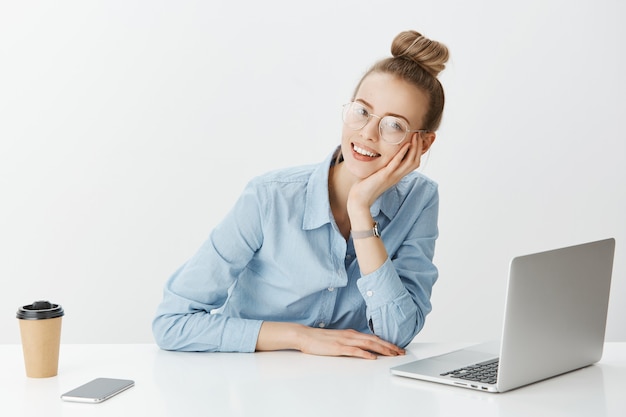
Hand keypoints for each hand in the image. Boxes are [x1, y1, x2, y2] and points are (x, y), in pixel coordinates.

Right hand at [256, 322, 404, 359]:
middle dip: (389, 346)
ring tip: (392, 354)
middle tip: (401, 352)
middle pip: (374, 340)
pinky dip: (365, 353)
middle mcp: (351, 335)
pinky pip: (354, 350)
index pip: (373, 337)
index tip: (397, 348)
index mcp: (351, 333)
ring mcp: (345, 341)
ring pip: (368, 344)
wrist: (305, 336)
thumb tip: (362, 348)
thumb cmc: (320, 339)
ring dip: (382, 349)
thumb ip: (350, 342)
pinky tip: (372, 357)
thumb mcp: (339, 338)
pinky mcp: (338, 348)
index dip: (387, 343)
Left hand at [347, 134, 424, 215]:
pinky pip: (397, 163)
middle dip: (419, 147)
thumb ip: (382, 166)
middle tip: (419, 134)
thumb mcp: (377, 174)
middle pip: (415, 161)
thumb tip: (378, 154)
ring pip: (411, 162)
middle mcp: (397, 176)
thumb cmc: (365, 187)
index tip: (417, 139)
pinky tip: (406, 144)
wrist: (359, 200)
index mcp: (396, 176)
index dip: (417, 151)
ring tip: (415, 136)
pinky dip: (403, 153)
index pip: (413, 163)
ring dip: (415, 148)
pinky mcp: (385, 176)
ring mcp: (392, 176)